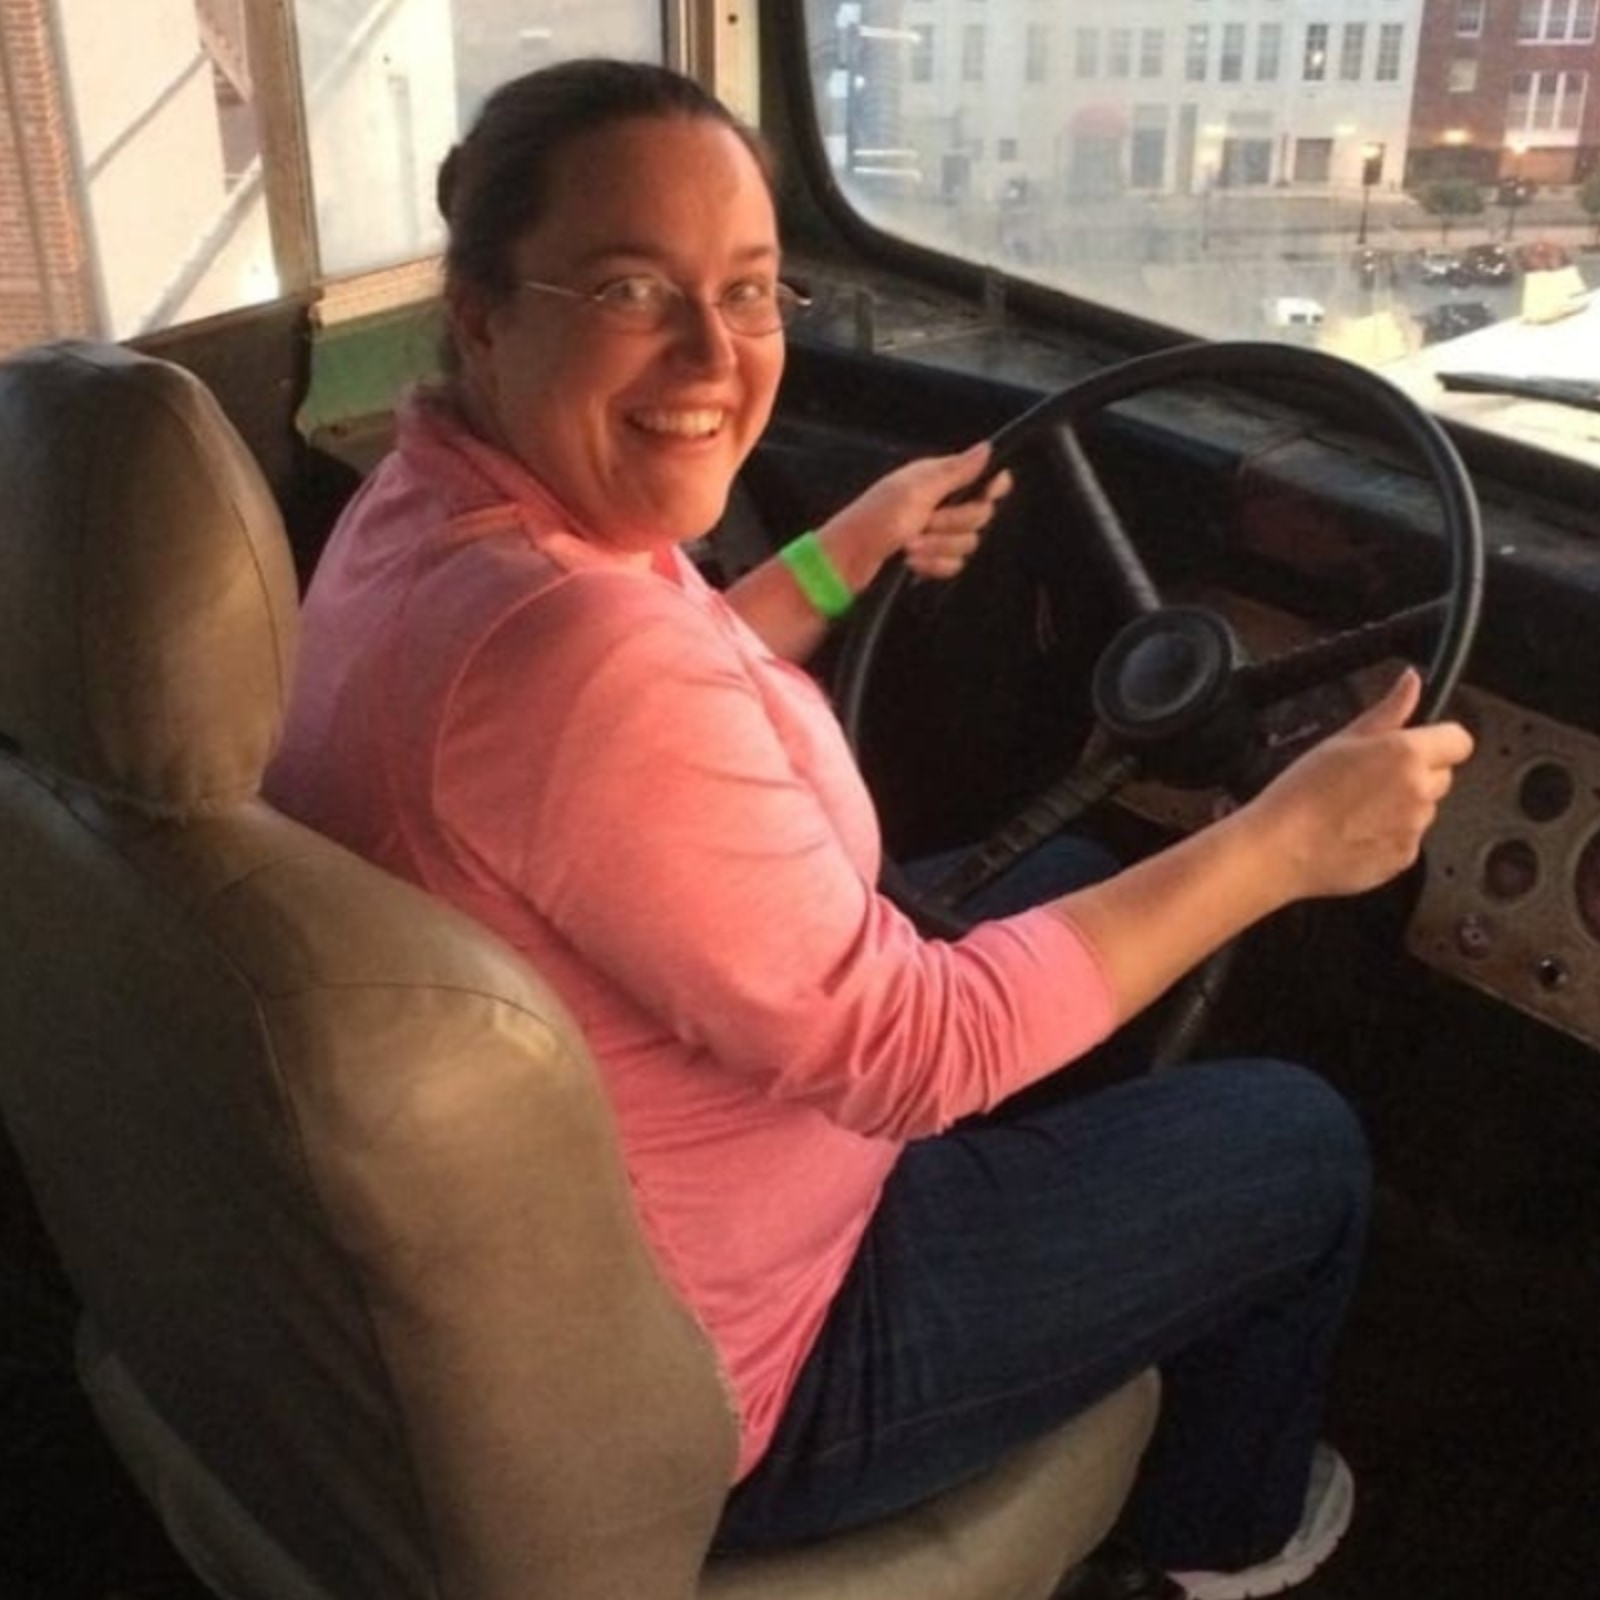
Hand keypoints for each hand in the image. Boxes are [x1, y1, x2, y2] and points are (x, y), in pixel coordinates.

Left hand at [816, 441, 1012, 588]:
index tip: (986, 495)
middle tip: (925, 523)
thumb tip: (987, 448)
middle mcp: (940, 502)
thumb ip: (955, 472)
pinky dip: (933, 566)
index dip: (991, 488)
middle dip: (953, 524)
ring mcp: (935, 532)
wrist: (847, 561)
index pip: (983, 477)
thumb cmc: (874, 520)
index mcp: (937, 479)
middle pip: (980, 515)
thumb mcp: (916, 491)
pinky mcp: (931, 556)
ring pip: (967, 544)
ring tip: (909, 546)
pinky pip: (954, 565)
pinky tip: (911, 562)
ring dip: (938, 548)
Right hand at [1249, 667, 1474, 900]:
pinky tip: (1354, 832)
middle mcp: (1419, 791)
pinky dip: (1389, 835)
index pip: (1459, 740)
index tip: (1417, 744)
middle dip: (1417, 773)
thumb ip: (1388, 711)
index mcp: (1406, 754)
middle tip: (1371, 778)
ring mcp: (1415, 828)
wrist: (1280, 849)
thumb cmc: (1301, 793)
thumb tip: (1411, 683)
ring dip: (1402, 805)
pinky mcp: (1404, 858)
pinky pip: (1408, 838)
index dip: (1439, 739)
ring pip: (1424, 808)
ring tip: (1355, 808)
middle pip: (1442, 775)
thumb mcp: (1341, 740)